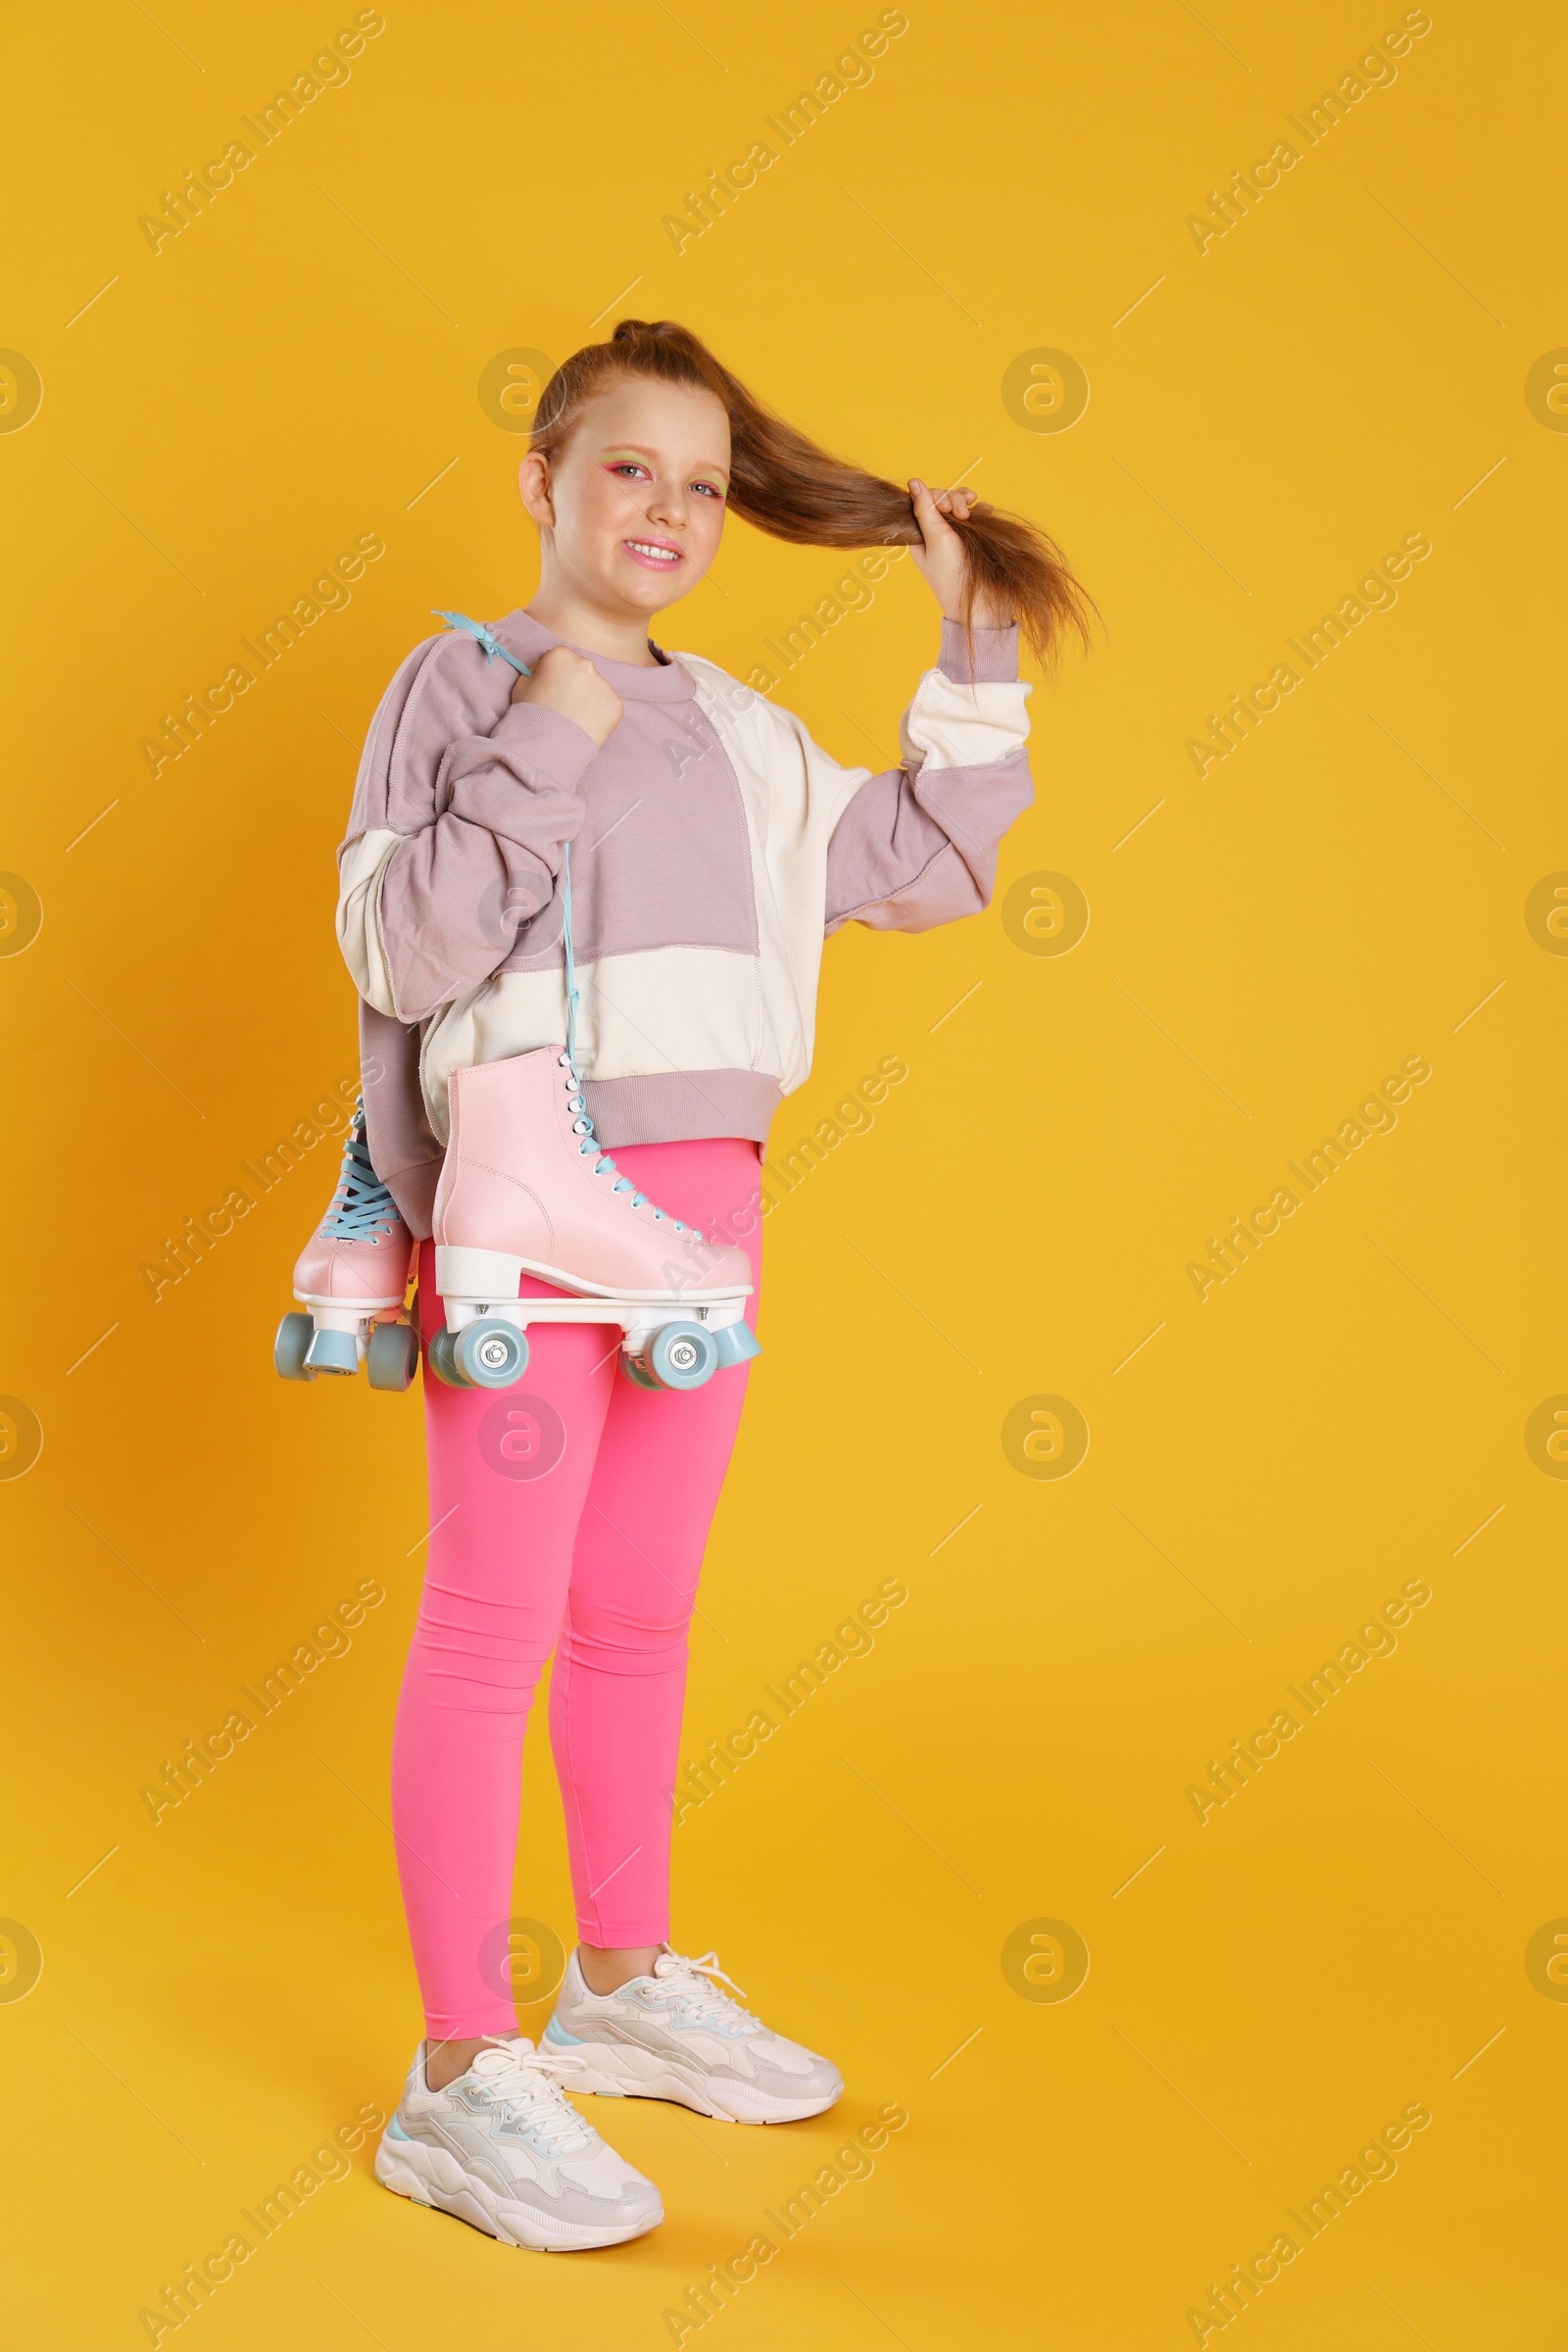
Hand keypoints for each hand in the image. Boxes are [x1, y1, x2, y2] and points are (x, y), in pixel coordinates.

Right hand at [510, 645, 622, 747]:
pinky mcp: (615, 705)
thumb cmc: (531, 714)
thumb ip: (537, 671)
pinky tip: (585, 726)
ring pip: (597, 689)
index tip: (552, 689)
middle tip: (564, 707)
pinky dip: (599, 715)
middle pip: (582, 672)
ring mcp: (604, 684)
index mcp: (562, 655)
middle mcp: (586, 665)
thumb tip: (546, 670)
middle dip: (575, 685)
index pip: (562, 659)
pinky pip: (607, 707)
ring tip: (574, 719)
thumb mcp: (523, 684)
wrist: (547, 744)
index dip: (555, 675)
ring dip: (588, 699)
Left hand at [906, 477, 1013, 628]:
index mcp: (921, 536)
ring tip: (974, 511)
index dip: (936, 497)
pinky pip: (977, 517)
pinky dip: (981, 511)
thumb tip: (913, 482)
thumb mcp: (936, 539)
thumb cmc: (953, 576)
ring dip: (967, 503)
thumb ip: (925, 510)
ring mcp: (957, 537)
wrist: (980, 603)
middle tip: (963, 513)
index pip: (924, 502)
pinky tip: (986, 511)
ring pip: (959, 506)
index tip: (946, 507)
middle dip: (954, 499)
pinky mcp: (974, 540)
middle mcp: (937, 534)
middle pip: (942, 501)